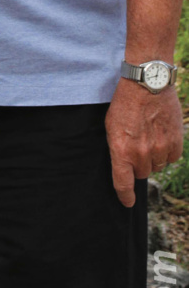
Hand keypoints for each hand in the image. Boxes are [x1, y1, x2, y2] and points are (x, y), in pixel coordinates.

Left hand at [105, 78, 183, 206]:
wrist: (147, 85)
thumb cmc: (124, 103)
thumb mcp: (111, 126)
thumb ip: (118, 149)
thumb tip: (124, 167)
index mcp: (121, 150)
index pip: (123, 184)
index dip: (125, 196)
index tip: (127, 202)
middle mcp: (141, 154)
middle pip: (142, 174)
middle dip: (138, 164)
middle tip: (137, 145)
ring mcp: (160, 149)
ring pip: (157, 167)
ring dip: (153, 157)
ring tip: (149, 136)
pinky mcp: (175, 142)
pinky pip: (172, 158)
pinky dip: (167, 151)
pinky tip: (161, 135)